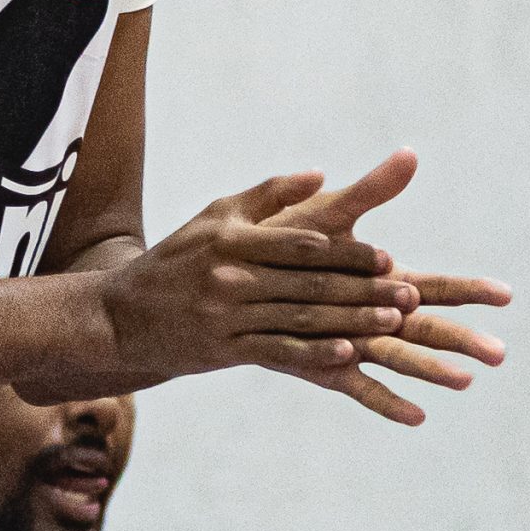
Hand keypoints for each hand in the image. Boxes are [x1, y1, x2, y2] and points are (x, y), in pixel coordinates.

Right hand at [92, 169, 416, 396]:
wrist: (119, 316)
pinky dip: (314, 353)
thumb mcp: (213, 217)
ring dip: (352, 322)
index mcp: (231, 240)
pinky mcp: (221, 349)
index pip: (301, 244)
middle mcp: (229, 276)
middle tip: (410, 295)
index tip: (388, 258)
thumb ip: (268, 195)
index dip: (348, 253)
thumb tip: (321, 176)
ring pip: (300, 318)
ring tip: (394, 323)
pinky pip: (276, 350)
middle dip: (364, 290)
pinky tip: (347, 354)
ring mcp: (225, 315)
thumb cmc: (175, 260)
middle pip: (310, 283)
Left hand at [265, 149, 508, 425]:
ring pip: (399, 357)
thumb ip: (370, 190)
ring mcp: (350, 340)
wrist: (227, 274)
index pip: (433, 284)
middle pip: (425, 325)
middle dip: (462, 337)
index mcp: (378, 278)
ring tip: (465, 381)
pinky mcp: (323, 363)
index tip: (505, 294)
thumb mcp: (327, 214)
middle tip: (500, 353)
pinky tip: (416, 417)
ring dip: (432, 370)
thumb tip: (410, 153)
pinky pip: (357, 385)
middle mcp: (371, 312)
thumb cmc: (281, 241)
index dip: (468, 289)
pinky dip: (385, 400)